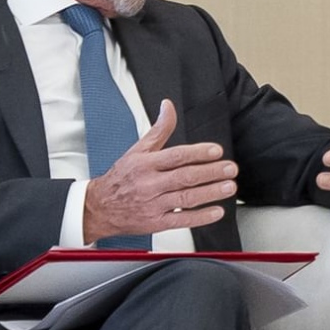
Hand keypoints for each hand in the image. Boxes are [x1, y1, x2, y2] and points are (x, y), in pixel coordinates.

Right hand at [85, 100, 239, 238]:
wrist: (99, 207)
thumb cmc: (121, 177)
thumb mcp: (137, 150)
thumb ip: (158, 129)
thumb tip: (168, 106)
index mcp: (146, 164)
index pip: (176, 156)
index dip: (198, 153)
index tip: (216, 151)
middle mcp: (150, 184)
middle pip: (185, 177)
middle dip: (210, 172)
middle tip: (230, 169)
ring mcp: (153, 204)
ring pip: (185, 198)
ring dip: (210, 193)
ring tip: (229, 187)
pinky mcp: (155, 223)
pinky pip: (180, 220)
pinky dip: (200, 217)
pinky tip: (216, 211)